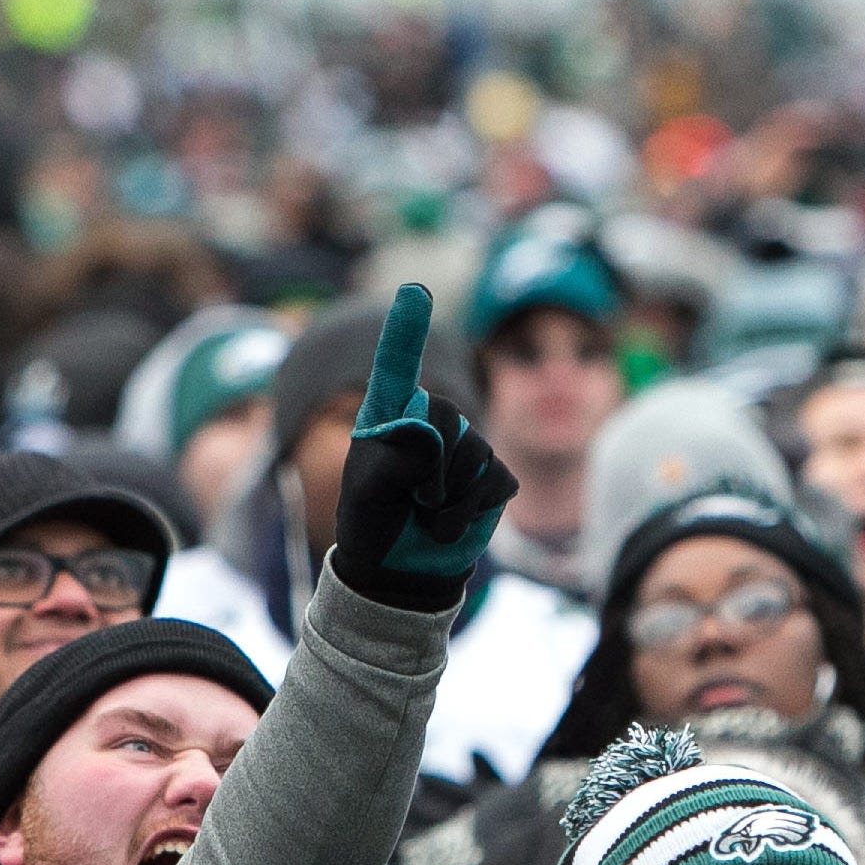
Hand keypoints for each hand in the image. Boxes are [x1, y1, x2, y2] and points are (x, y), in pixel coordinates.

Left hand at [326, 286, 514, 612]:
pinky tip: (448, 523)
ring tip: (426, 516)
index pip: (396, 367)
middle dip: (431, 464)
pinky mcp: (492, 478)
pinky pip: (496, 479)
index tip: (413, 291)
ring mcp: (464, 449)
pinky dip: (471, 509)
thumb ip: (395, 459)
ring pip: (474, 452)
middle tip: (410, 500)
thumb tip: (430, 432)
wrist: (399, 573)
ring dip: (449, 496)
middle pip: (445, 414)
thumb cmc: (373, 526)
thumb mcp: (368, 495)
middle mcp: (428, 423)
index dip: (406, 329)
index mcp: (388, 416)